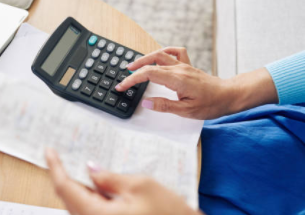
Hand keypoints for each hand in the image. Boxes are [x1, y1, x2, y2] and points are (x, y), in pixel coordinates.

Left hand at [45, 148, 200, 214]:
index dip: (55, 167)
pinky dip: (90, 195)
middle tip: (61, 155)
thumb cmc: (169, 214)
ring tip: (80, 165)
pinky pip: (91, 210)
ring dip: (78, 185)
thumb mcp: (141, 186)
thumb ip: (110, 177)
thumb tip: (91, 170)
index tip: (49, 151)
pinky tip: (97, 184)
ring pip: (79, 204)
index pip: (65, 188)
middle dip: (65, 175)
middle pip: (69, 198)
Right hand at [115, 47, 277, 119]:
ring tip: (134, 66)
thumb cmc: (211, 104)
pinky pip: (175, 52)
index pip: (149, 74)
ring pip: (161, 54)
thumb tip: (146, 103)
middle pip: (151, 62)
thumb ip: (165, 106)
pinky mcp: (188, 66)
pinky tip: (158, 56)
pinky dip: (164, 51)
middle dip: (135, 69)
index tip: (122, 86)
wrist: (229, 95)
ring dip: (145, 58)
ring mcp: (184, 66)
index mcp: (177, 79)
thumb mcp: (186, 111)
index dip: (132, 80)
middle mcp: (179, 69)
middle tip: (124, 78)